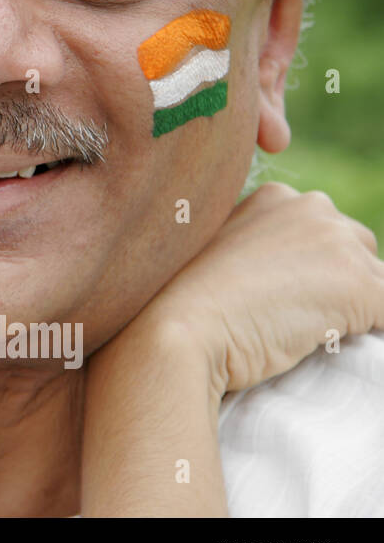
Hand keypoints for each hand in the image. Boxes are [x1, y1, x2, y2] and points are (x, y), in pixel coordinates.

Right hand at [128, 182, 383, 397]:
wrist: (179, 327)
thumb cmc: (186, 303)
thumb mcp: (219, 255)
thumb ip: (258, 249)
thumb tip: (291, 279)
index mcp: (275, 197)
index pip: (319, 234)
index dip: (305, 271)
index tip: (274, 295)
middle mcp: (313, 208)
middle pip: (355, 250)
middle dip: (336, 284)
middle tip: (289, 317)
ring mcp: (339, 244)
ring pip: (375, 283)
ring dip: (351, 310)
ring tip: (299, 332)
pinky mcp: (361, 285)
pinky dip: (369, 333)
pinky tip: (325, 345)